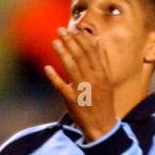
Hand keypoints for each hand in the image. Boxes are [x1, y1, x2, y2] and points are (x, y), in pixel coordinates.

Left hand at [43, 27, 116, 141]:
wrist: (102, 125)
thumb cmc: (103, 101)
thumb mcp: (107, 80)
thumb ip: (103, 60)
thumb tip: (98, 41)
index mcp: (102, 74)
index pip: (91, 51)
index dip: (81, 38)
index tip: (74, 28)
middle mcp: (93, 80)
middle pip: (80, 56)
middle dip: (70, 41)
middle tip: (61, 30)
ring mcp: (82, 90)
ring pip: (71, 67)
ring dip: (62, 53)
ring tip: (55, 42)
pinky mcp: (72, 100)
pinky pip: (61, 86)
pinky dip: (54, 76)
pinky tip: (47, 67)